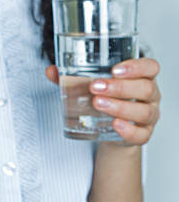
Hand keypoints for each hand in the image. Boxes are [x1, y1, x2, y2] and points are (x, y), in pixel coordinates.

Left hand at [46, 58, 160, 145]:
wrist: (111, 128)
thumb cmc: (106, 97)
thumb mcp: (92, 84)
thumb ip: (72, 76)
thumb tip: (51, 71)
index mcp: (141, 76)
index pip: (150, 67)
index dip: (136, 66)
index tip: (114, 69)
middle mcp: (150, 95)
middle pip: (145, 88)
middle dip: (119, 87)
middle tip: (95, 87)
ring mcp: (148, 115)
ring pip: (143, 111)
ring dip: (120, 107)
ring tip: (98, 103)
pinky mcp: (143, 134)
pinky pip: (141, 134)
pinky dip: (128, 130)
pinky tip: (115, 125)